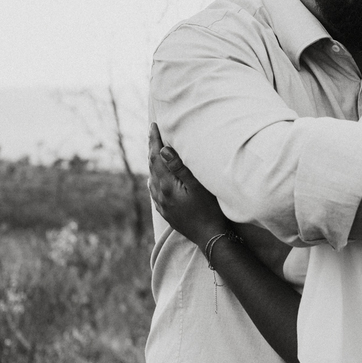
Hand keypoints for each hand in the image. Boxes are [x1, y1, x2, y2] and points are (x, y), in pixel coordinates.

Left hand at [148, 123, 228, 251]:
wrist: (210, 237)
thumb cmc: (209, 210)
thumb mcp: (198, 186)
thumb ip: (180, 167)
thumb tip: (163, 150)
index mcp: (166, 186)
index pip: (157, 157)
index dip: (155, 140)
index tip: (153, 125)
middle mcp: (160, 194)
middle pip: (152, 166)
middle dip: (152, 148)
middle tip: (152, 132)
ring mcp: (161, 204)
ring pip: (152, 178)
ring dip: (153, 162)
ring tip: (155, 151)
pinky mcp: (165, 211)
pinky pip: (154, 190)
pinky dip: (154, 178)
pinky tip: (156, 178)